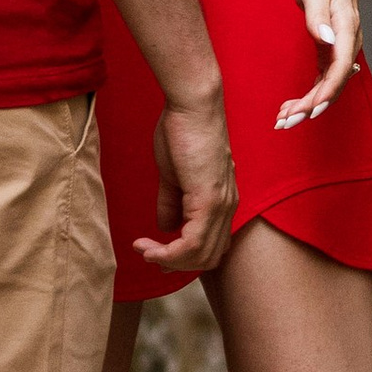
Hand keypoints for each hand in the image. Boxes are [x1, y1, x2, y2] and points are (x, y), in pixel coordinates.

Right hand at [134, 87, 235, 280]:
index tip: (155, 253)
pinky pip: (192, 243)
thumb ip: (172, 202)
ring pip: (201, 255)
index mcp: (221, 200)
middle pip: (208, 258)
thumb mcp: (173, 174)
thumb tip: (165, 226)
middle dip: (176, 265)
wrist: (192, 106)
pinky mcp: (209, 200)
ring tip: (144, 250)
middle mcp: (227, 207)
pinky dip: (169, 253)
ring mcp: (221, 205)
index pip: (211, 246)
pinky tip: (148, 245)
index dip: (185, 258)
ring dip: (168, 260)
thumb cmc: (183, 132)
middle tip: (148, 255)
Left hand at [278, 0, 363, 128]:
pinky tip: (292, 106)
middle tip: (285, 122)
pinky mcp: (331, 49)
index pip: (339, 68)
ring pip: (327, 85)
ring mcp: (340, 48)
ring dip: (307, 105)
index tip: (310, 110)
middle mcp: (347, 43)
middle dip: (311, 106)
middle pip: (333, 83)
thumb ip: (318, 15)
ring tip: (283, 120)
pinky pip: (322, 78)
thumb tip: (325, 39)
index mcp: (345, 29)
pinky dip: (309, 94)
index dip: (326, 92)